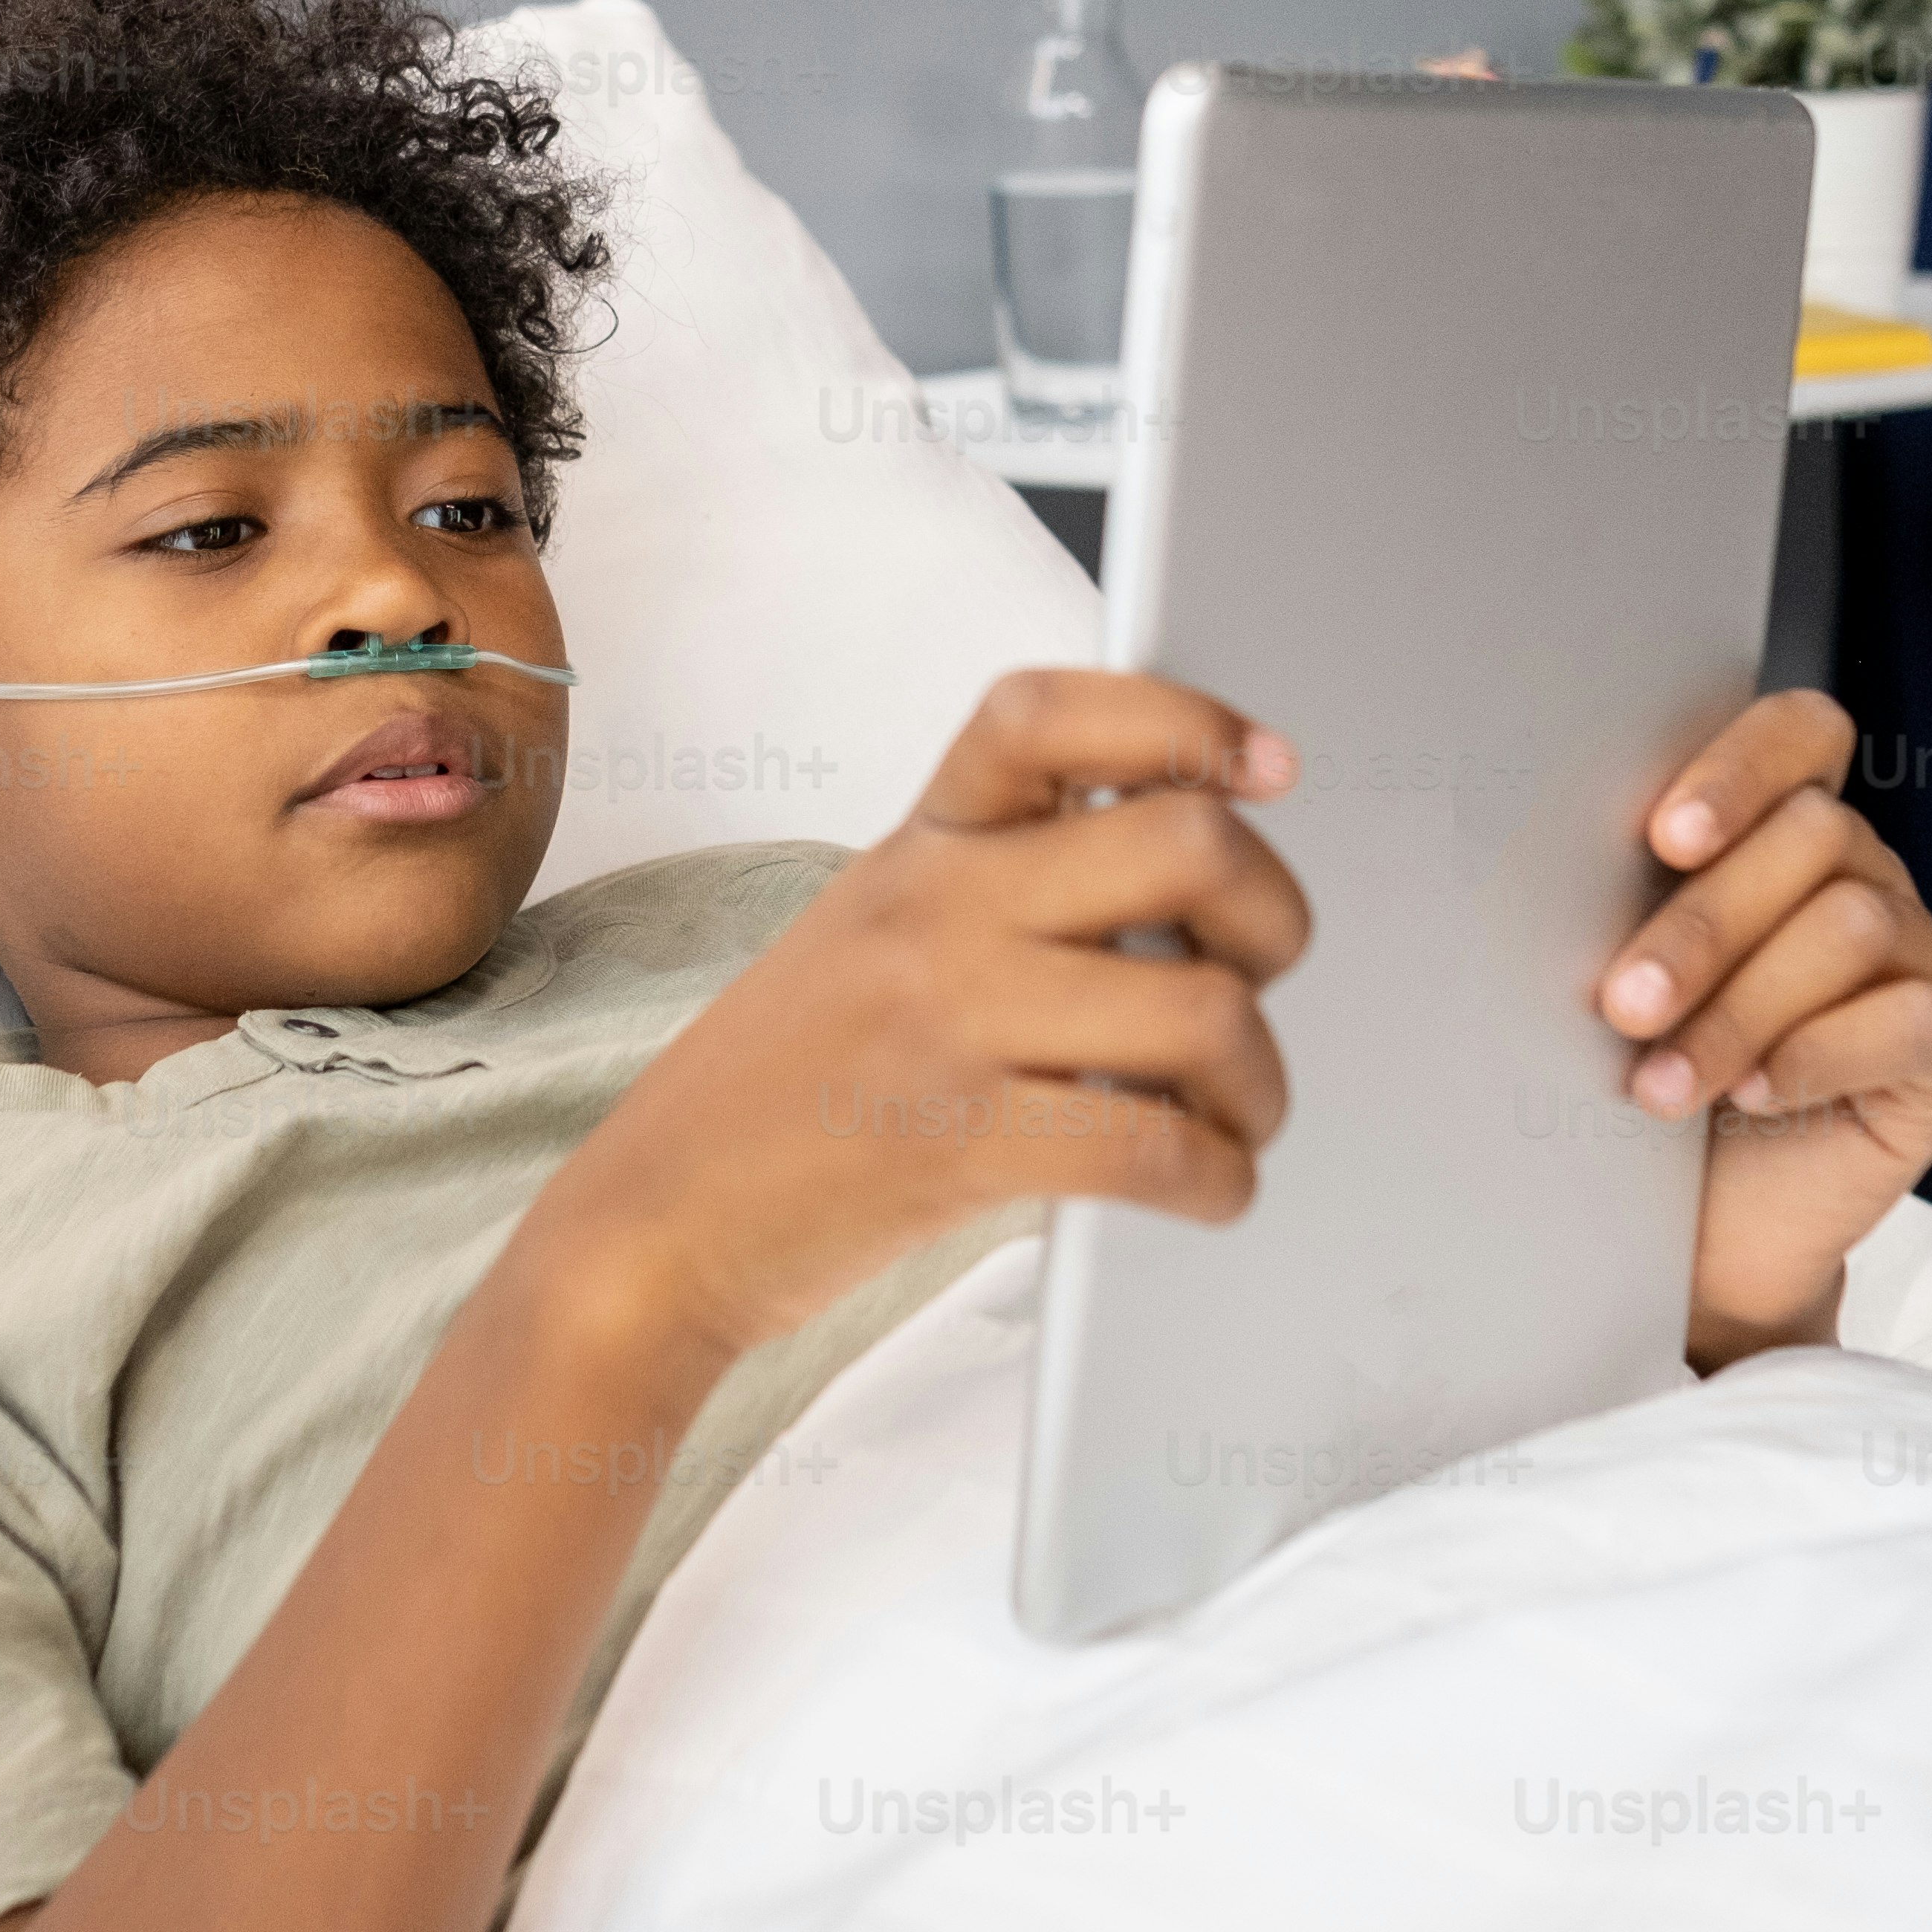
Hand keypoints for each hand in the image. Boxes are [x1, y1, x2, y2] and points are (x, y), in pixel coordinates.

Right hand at [532, 670, 1312, 1369]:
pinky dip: (1217, 1177)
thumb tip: (1189, 874)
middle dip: (1275, 917)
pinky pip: (1152, 1146)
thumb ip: (1002, 884)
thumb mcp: (875, 930)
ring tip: (1236, 1114)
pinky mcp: (958, 1146)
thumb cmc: (784, 1080)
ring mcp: (947, 1022)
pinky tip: (1207, 1186)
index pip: (1051, 714)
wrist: (656, 1217)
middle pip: (1187, 843)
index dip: (1185, 719)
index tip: (1266, 764)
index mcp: (921, 841)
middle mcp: (939, 908)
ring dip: (1258, 1080)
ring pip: (1203, 1008)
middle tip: (1258, 975)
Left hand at [1595, 691, 1931, 1366]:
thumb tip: (1561, 856)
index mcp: (1786, 833)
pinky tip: (1759, 1095)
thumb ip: (1630, 900)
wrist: (1698, 1230)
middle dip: (1703, 926)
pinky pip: (1907, 1019)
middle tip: (1625, 1005)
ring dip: (1741, 1009)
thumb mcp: (1632, 975)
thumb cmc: (1657, 1080)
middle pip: (1815, 836)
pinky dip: (1819, 1055)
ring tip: (1665, 1085)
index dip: (1743, 768)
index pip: (1803, 735)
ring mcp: (1922, 958)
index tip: (1664, 837)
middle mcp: (1867, 878)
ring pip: (1853, 925)